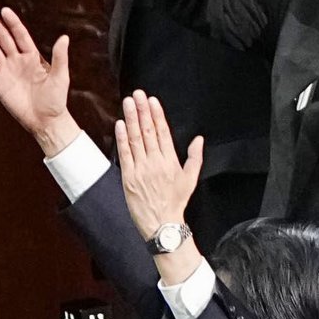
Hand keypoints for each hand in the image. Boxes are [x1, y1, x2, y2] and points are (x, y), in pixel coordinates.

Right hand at [0, 7, 78, 155]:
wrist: (46, 122)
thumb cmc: (56, 100)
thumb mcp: (60, 77)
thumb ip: (60, 57)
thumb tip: (64, 37)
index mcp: (33, 57)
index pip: (21, 36)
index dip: (13, 23)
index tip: (5, 11)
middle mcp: (17, 60)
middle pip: (3, 38)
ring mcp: (6, 70)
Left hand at [115, 92, 202, 244]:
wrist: (163, 223)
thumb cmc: (176, 202)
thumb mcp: (191, 180)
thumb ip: (195, 158)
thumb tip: (199, 139)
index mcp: (171, 162)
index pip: (163, 133)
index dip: (157, 115)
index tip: (152, 100)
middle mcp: (156, 163)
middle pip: (148, 132)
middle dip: (142, 111)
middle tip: (138, 94)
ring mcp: (141, 169)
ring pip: (136, 139)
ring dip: (131, 119)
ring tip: (128, 102)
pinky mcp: (128, 177)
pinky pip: (125, 153)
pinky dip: (122, 138)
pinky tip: (120, 124)